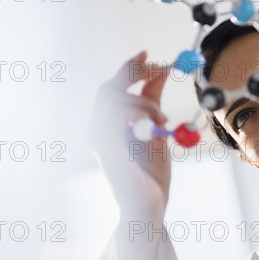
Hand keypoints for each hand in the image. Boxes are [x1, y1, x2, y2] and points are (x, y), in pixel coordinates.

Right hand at [85, 50, 171, 213]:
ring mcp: (97, 138)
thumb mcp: (156, 129)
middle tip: (160, 68)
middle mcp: (96, 129)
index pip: (112, 88)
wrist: (149, 206)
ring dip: (144, 101)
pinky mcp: (103, 147)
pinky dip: (139, 113)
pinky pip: (117, 115)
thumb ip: (153, 101)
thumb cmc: (150, 174)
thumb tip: (161, 72)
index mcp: (107, 125)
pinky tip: (154, 126)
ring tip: (162, 119)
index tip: (148, 54)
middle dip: (135, 73)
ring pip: (116, 98)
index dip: (129, 68)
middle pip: (109, 88)